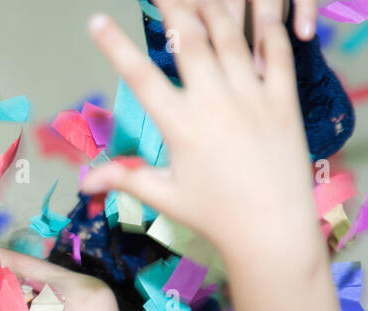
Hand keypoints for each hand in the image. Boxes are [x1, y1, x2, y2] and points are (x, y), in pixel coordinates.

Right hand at [80, 0, 323, 269]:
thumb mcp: (165, 197)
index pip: (140, 76)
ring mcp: (252, 98)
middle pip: (188, 38)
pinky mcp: (283, 101)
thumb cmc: (215, 217)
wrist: (272, 231)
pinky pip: (275, 52)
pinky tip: (257, 7)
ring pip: (230, 35)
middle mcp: (214, 104)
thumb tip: (83, 184)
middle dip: (171, 5)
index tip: (96, 21)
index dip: (114, 45)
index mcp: (180, 126)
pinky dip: (266, 25)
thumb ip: (124, 179)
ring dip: (213, 6)